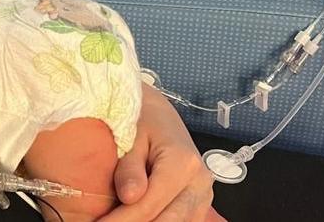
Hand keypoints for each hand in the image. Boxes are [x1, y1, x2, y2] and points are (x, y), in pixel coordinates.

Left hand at [98, 85, 217, 221]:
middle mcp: (199, 182)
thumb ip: (130, 167)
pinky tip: (136, 220)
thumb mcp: (131, 135)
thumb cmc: (142, 119)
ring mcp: (203, 194)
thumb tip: (129, 197)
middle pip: (166, 221)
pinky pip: (183, 221)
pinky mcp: (199, 201)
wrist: (158, 112)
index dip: (121, 220)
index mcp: (182, 162)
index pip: (149, 204)